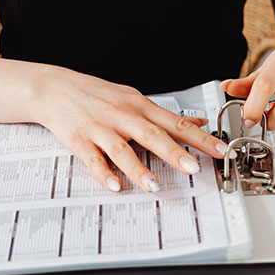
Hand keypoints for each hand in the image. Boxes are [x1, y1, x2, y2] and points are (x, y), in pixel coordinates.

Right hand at [34, 68, 228, 192]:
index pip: (176, 123)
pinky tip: (115, 185)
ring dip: (138, 169)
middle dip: (174, 152)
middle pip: (152, 135)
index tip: (220, 150)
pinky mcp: (80, 141)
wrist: (55, 88)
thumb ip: (163, 114)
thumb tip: (195, 122)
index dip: (200, 137)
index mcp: (139, 105)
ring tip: (154, 186)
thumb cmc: (96, 93)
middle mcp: (122, 116)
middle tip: (193, 167)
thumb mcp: (133, 97)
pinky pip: (93, 160)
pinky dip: (104, 174)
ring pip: (122, 150)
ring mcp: (100, 128)